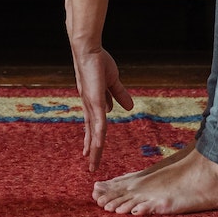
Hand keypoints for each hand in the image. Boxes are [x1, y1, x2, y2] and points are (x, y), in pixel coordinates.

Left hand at [72, 47, 133, 171]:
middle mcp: (89, 106)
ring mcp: (91, 104)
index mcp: (92, 103)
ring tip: (92, 164)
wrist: (88, 50)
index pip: (93, 126)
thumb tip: (129, 107)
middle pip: (91, 133)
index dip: (92, 139)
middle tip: (91, 166)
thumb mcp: (112, 82)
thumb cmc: (97, 62)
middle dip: (92, 150)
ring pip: (94, 132)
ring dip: (94, 148)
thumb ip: (119, 94)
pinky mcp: (93, 100)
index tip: (90, 152)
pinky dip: (98, 135)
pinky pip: (98, 121)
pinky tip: (98, 146)